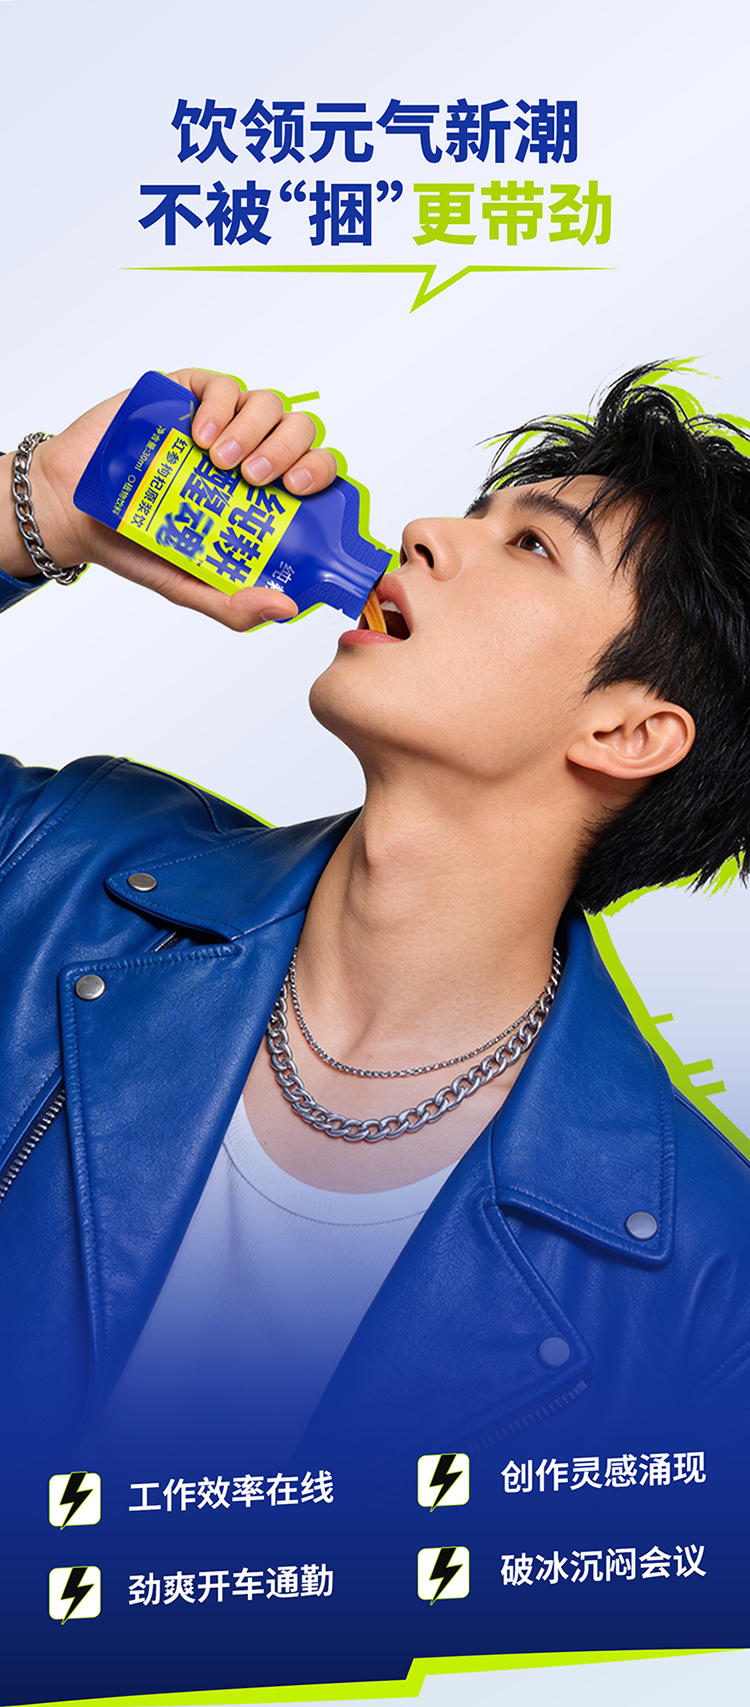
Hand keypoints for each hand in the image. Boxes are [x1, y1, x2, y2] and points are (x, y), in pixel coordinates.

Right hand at [2, 370, 337, 627]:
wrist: (72, 510)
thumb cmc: (134, 544)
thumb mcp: (188, 585)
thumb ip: (233, 603)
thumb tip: (285, 609)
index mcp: (262, 495)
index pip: (315, 473)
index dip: (321, 473)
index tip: (299, 489)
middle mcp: (250, 453)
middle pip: (300, 432)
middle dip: (290, 450)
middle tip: (256, 479)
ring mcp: (220, 421)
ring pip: (268, 403)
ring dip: (255, 429)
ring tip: (220, 461)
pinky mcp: (185, 395)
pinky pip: (222, 385)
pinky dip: (220, 405)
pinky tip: (200, 435)